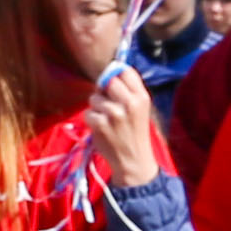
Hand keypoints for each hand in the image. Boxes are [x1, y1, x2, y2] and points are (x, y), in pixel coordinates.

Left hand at [84, 63, 163, 187]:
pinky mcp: (100, 124)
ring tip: (107, 119)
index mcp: (142, 97)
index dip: (115, 75)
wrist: (133, 160)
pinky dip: (91, 120)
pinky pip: (88, 112)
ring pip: (95, 97)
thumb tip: (110, 70)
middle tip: (108, 103)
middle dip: (104, 90)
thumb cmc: (134, 132)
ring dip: (96, 107)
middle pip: (108, 81)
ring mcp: (114, 113)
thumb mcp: (139, 108)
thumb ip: (128, 90)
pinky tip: (101, 128)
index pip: (125, 71)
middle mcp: (129, 102)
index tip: (113, 83)